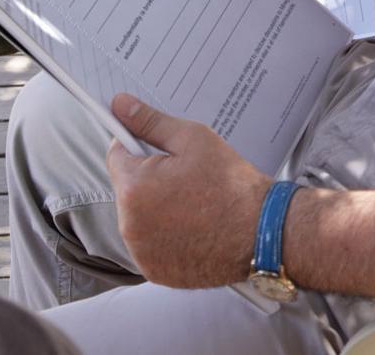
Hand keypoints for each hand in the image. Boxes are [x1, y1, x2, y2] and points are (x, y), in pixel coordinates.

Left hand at [107, 93, 267, 287]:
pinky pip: (149, 242)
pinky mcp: (154, 271)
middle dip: (149, 177)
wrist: (259, 232)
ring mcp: (140, 253)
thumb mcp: (192, 139)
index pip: (116, 154)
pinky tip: (192, 225)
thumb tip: (120, 104)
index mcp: (133, 188)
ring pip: (138, 215)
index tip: (159, 148)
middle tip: (186, 174)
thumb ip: (150, 122)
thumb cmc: (229, 184)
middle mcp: (128, 225)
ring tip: (192, 201)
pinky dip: (164, 233)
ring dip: (154, 206)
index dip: (138, 144)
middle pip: (127, 187)